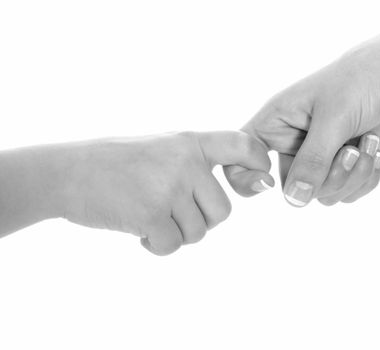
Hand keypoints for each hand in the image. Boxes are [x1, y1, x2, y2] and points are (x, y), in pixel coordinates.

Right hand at [62, 131, 272, 254]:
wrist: (68, 172)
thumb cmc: (116, 163)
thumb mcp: (161, 147)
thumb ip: (194, 162)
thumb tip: (241, 186)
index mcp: (190, 142)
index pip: (242, 145)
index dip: (259, 164)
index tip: (260, 182)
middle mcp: (185, 162)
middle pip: (222, 211)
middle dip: (201, 221)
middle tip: (173, 214)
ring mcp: (169, 187)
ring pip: (198, 232)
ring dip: (175, 234)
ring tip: (148, 217)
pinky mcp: (151, 214)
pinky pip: (172, 245)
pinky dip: (156, 246)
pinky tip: (139, 230)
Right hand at [227, 29, 379, 205]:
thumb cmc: (363, 79)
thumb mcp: (333, 119)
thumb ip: (312, 161)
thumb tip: (295, 200)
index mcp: (276, 122)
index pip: (241, 157)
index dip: (246, 176)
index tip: (268, 181)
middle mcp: (293, 142)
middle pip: (294, 188)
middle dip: (328, 176)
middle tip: (348, 149)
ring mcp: (319, 155)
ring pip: (324, 194)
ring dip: (352, 176)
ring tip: (367, 143)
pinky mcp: (344, 164)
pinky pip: (347, 192)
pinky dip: (366, 178)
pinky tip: (376, 151)